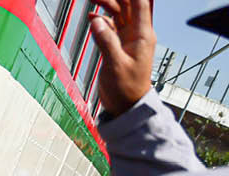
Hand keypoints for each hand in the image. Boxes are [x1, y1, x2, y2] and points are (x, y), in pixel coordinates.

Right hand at [90, 0, 155, 116]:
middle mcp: (137, 34)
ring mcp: (127, 39)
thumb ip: (106, 41)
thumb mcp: (115, 65)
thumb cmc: (127, 89)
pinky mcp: (118, 45)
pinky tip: (92, 16)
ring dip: (106, 4)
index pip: (140, 4)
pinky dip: (101, 19)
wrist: (126, 106)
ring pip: (119, 13)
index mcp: (143, 36)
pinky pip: (110, 26)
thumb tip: (96, 20)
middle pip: (128, 5)